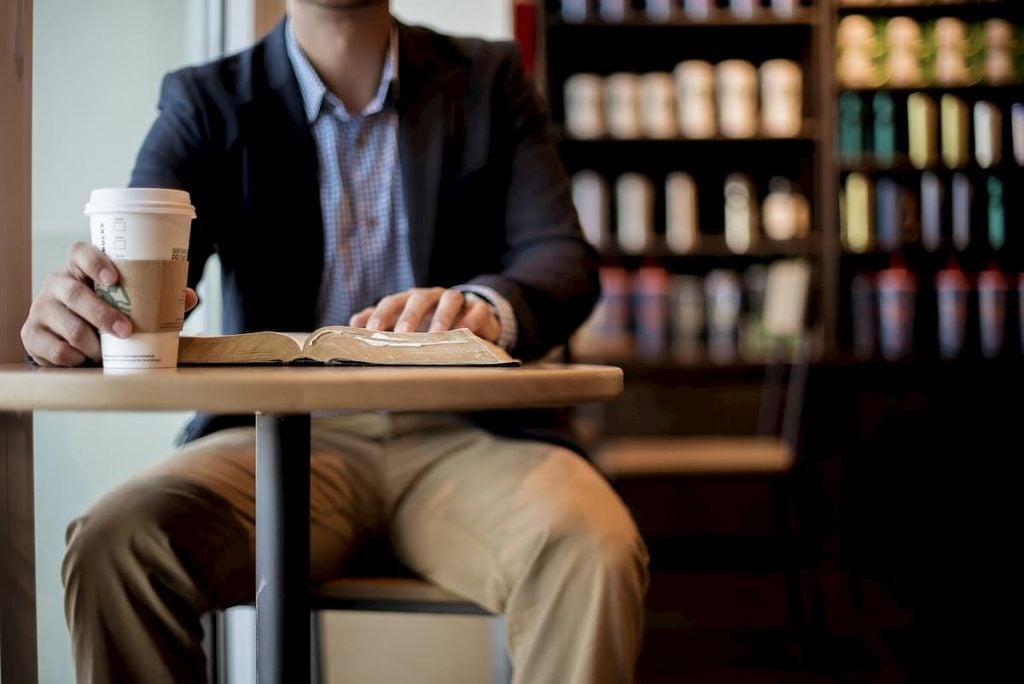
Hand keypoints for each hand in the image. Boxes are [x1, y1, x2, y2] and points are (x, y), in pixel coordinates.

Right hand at [20, 242, 198, 366]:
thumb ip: (157, 299)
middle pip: (74, 293)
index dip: (95, 262)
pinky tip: (85, 361)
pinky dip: (76, 359)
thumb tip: (189, 296)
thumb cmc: (105, 317)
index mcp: (80, 270)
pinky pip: (57, 350)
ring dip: (93, 344)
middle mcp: (56, 284)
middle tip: (126, 331)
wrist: (71, 344)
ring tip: (107, 353)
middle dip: (103, 315)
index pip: (80, 252)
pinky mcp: (31, 334)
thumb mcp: (128, 305)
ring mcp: (40, 308)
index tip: (114, 278)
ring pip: (69, 326)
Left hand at [349, 287, 500, 342]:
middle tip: (403, 334)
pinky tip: (465, 333)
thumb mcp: (406, 323)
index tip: (372, 330)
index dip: (382, 314)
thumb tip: (353, 324)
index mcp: (410, 299)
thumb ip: (380, 322)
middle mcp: (432, 296)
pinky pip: (477, 310)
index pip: (393, 301)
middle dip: (410, 315)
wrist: (471, 319)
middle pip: (419, 298)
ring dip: (442, 316)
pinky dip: (471, 319)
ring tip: (437, 335)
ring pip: (450, 299)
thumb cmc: (431, 324)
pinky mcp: (479, 308)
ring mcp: (457, 300)